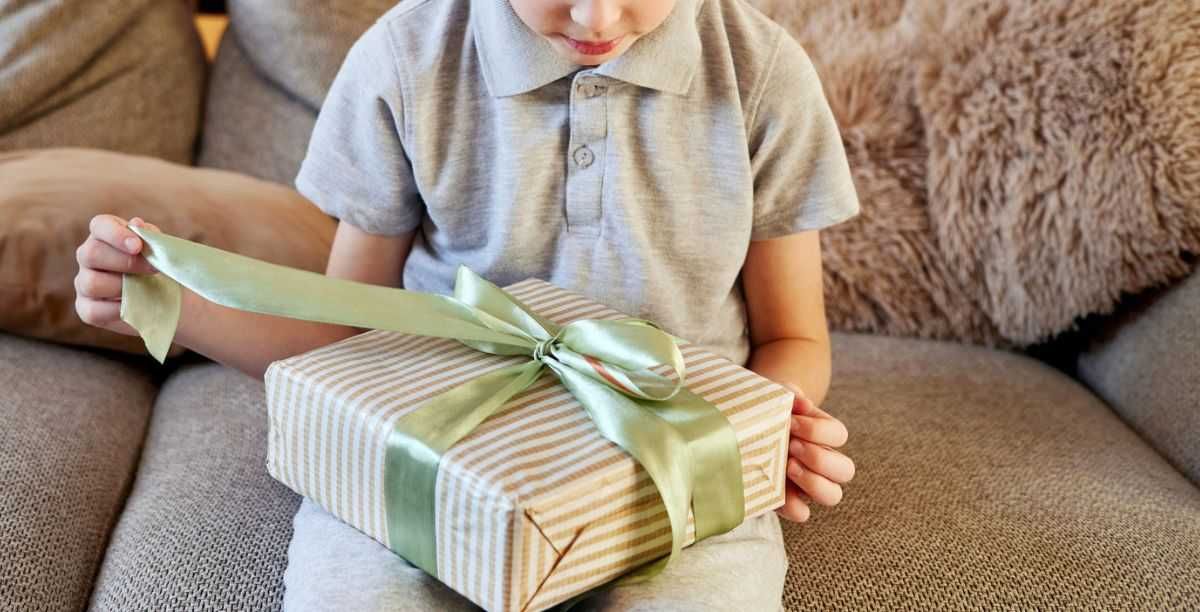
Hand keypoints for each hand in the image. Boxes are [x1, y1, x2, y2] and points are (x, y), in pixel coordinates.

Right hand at [74, 215, 160, 335]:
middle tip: (153, 269)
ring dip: (122, 286)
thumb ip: (151, 238)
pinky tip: (136, 306)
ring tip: (146, 289)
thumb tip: (138, 225)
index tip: (137, 246)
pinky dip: (117, 310)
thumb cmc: (162, 268)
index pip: (100, 226)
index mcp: (104, 235)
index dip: (116, 234)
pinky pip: (93, 311)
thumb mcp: (162, 251)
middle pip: (91, 254)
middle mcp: (88, 256)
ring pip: (91, 283)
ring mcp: (84, 283)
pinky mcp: (87, 309)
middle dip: (126, 262)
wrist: (171, 299)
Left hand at [776, 382, 854, 522]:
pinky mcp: (787, 502)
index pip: (839, 435)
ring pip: (833, 495)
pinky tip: (776, 490)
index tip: (790, 421)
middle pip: (846, 469)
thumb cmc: (762, 412)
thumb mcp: (772, 397)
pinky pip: (803, 513)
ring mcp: (807, 485)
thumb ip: (787, 392)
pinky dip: (792, 505)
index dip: (818, 430)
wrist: (738, 430)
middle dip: (819, 457)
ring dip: (813, 482)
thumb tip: (799, 400)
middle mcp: (821, 463)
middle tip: (791, 446)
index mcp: (822, 435)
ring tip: (787, 466)